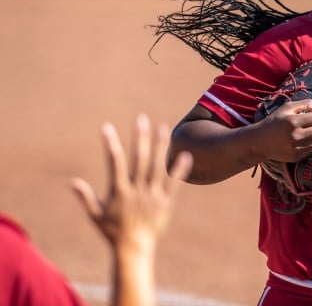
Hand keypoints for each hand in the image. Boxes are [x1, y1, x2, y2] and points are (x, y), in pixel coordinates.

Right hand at [71, 114, 192, 253]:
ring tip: (163, 127)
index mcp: (119, 190)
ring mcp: (152, 195)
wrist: (133, 249)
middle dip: (140, 137)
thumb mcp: (95, 215)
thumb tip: (71, 181)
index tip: (107, 126)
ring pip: (157, 166)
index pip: (114, 162)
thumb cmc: (112, 232)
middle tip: (141, 118)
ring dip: (160, 146)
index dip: (110, 143)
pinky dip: (179, 169)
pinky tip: (185, 154)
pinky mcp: (166, 202)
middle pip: (139, 158)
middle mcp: (136, 189)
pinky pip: (174, 183)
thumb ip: (85, 197)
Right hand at [259, 99, 311, 161]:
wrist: (260, 141)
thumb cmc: (275, 121)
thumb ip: (306, 104)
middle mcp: (295, 136)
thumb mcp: (287, 108)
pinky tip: (302, 140)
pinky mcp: (296, 157)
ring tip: (309, 131)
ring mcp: (296, 148)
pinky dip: (311, 143)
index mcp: (292, 121)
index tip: (311, 115)